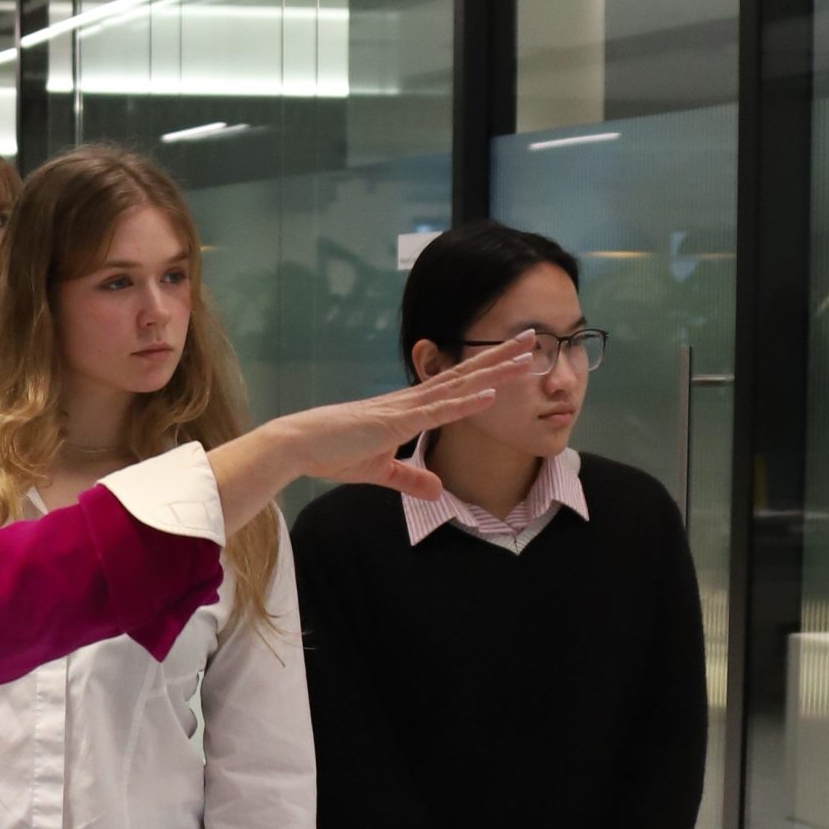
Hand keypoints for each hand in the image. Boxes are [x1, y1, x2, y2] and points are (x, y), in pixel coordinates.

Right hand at [209, 336, 536, 529]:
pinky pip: (436, 412)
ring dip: (492, 373)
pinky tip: (489, 395)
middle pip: (463, 376)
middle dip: (498, 359)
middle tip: (530, 339)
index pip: (454, 387)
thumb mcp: (378, 471)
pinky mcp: (394, 421)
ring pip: (457, 386)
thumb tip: (438, 490)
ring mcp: (403, 409)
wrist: (297, 445)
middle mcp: (409, 401)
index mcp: (407, 410)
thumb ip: (410, 478)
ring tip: (524, 357)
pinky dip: (464, 403)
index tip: (511, 359)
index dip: (484, 373)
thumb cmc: (330, 453)